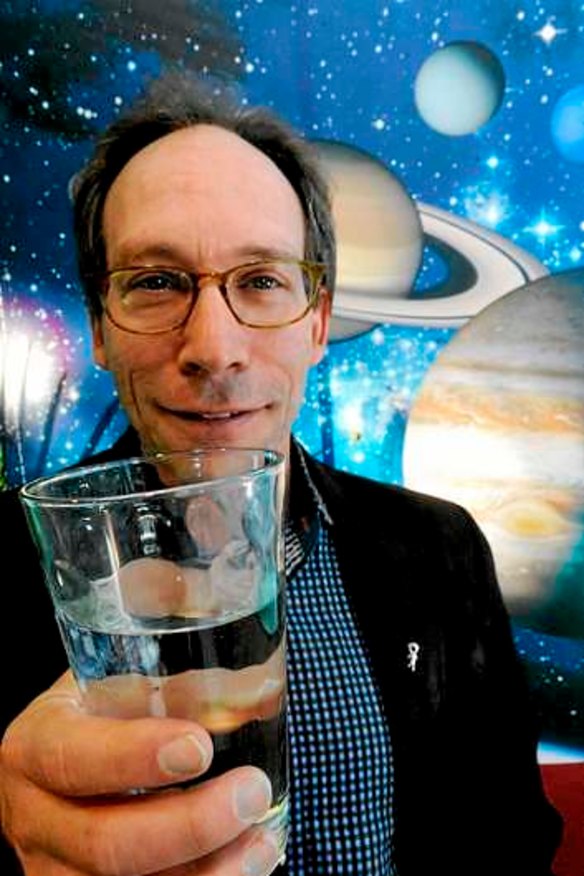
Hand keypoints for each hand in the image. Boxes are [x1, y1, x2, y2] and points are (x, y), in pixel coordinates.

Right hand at [0, 673, 280, 875]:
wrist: (75, 762)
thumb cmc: (108, 713)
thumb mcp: (123, 680)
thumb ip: (183, 678)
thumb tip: (264, 690)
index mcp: (35, 746)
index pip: (72, 758)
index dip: (132, 757)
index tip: (200, 746)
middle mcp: (34, 819)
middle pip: (104, 846)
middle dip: (190, 826)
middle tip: (253, 791)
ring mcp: (54, 874)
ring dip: (208, 875)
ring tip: (262, 840)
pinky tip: (249, 865)